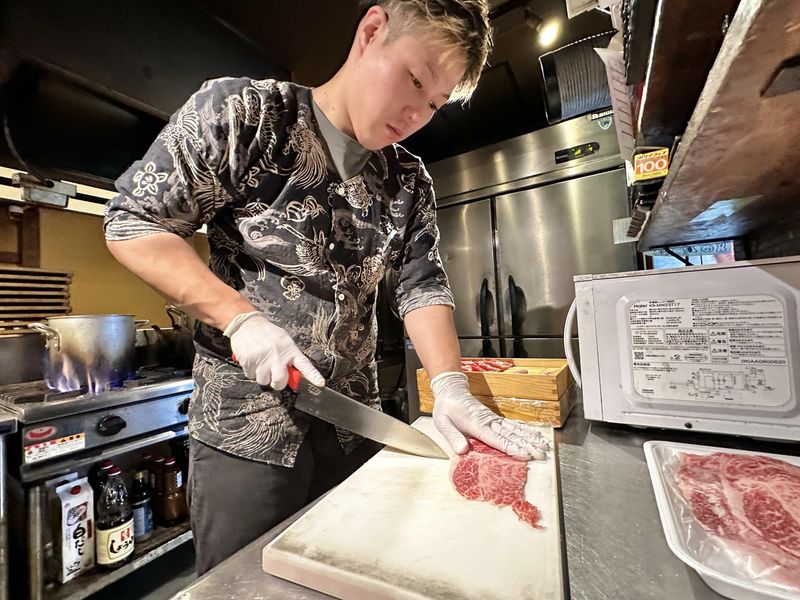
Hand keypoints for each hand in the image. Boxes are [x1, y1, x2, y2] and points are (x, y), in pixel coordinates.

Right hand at [224, 311, 324, 389]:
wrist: (247, 324)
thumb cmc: (268, 335)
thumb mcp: (283, 341)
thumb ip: (289, 357)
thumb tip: (293, 376)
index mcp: (290, 349)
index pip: (304, 365)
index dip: (313, 375)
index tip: (320, 384)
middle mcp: (278, 354)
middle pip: (280, 381)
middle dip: (277, 383)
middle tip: (273, 376)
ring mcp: (263, 358)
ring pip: (263, 380)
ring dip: (262, 376)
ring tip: (261, 362)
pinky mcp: (249, 361)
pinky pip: (250, 376)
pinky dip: (251, 371)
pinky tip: (252, 359)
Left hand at [430, 371, 550, 459]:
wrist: (450, 389)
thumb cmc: (445, 408)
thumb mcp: (442, 423)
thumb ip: (453, 437)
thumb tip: (463, 451)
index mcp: (476, 425)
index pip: (497, 439)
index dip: (512, 448)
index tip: (525, 454)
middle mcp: (488, 421)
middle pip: (511, 435)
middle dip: (528, 445)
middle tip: (543, 454)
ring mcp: (492, 419)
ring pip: (514, 430)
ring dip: (530, 438)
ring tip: (544, 446)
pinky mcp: (494, 418)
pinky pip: (511, 425)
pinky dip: (524, 430)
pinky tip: (534, 434)